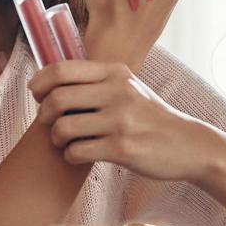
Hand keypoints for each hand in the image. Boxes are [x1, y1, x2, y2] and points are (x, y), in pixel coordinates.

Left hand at [28, 58, 213, 181]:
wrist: (187, 144)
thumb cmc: (150, 117)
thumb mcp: (129, 87)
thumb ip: (97, 81)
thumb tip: (52, 80)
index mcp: (115, 73)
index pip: (61, 69)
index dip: (39, 83)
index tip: (37, 95)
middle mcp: (118, 92)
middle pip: (57, 98)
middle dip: (44, 114)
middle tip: (48, 123)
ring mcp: (120, 121)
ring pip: (63, 127)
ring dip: (56, 138)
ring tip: (64, 141)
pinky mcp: (122, 149)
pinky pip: (77, 152)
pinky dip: (70, 156)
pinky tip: (78, 155)